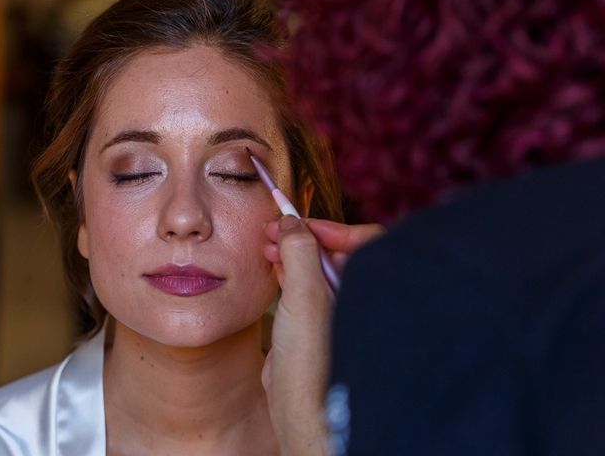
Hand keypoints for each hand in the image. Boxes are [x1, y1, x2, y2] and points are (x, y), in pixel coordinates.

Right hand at [261, 217, 384, 454]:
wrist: (300, 412)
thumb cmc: (311, 363)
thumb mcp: (303, 297)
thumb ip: (300, 253)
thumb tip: (293, 222)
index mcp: (368, 289)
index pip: (361, 241)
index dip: (328, 228)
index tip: (297, 222)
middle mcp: (355, 296)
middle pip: (335, 251)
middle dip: (304, 237)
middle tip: (274, 230)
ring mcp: (334, 310)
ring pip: (317, 267)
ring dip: (292, 252)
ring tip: (267, 245)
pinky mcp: (314, 323)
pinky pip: (305, 285)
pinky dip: (288, 270)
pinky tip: (271, 265)